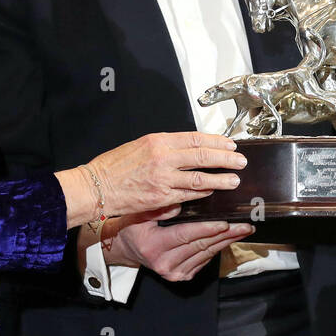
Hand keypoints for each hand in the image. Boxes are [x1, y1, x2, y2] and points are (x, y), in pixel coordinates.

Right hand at [88, 131, 245, 216]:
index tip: (229, 144)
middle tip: (240, 161)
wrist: (96, 186)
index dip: (216, 141)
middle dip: (225, 158)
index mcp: (158, 141)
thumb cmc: (114, 165)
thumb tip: (189, 150)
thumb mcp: (140, 145)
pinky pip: (188, 195)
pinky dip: (203, 193)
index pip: (195, 138)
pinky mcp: (161, 198)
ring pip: (200, 178)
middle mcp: (163, 157)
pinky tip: (212, 192)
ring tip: (234, 180)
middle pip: (203, 156)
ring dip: (220, 179)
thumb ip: (165, 147)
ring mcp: (163, 179)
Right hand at [103, 206, 253, 281]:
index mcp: (153, 247)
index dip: (206, 229)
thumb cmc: (133, 227)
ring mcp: (174, 272)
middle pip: (201, 246)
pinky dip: (218, 248)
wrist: (127, 249)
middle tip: (245, 225)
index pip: (185, 236)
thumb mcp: (138, 214)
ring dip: (227, 242)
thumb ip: (158, 208)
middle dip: (226, 235)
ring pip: (206, 254)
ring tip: (244, 230)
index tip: (226, 223)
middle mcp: (165, 264)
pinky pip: (204, 260)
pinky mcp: (182, 275)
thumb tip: (179, 203)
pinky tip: (230, 238)